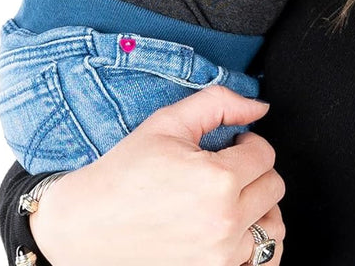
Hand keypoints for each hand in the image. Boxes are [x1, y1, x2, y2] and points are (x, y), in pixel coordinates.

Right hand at [29, 86, 285, 265]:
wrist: (81, 226)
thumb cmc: (123, 174)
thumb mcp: (168, 123)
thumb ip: (220, 103)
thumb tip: (260, 108)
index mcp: (217, 181)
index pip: (264, 153)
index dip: (247, 143)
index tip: (228, 147)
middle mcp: (223, 223)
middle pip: (273, 187)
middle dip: (253, 172)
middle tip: (225, 171)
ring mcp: (219, 258)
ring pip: (272, 226)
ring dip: (258, 209)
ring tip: (231, 201)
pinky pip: (262, 263)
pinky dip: (257, 245)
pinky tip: (236, 231)